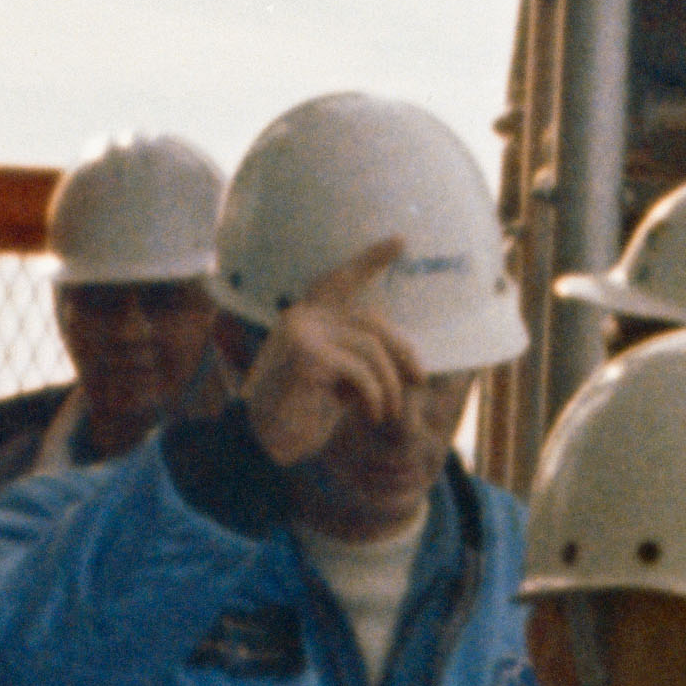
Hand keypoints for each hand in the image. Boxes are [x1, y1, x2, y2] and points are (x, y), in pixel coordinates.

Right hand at [243, 236, 426, 480]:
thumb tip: (409, 362)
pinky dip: (375, 396)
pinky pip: (362, 371)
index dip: (369, 260)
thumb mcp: (337, 381)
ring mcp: (301, 333)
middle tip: (419, 380)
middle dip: (403, 352)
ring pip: (372, 348)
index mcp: (305, 318)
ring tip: (388, 411)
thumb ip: (360, 360)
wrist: (266, 444)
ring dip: (390, 385)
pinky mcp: (307, 356)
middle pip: (371, 321)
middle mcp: (300, 318)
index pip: (339, 281)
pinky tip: (372, 415)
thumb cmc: (302, 416)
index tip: (399, 241)